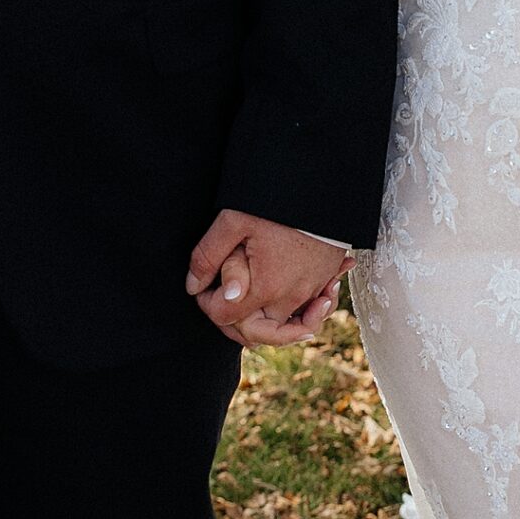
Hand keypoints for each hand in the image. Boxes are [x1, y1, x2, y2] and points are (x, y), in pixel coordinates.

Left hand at [185, 210, 350, 346]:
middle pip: (256, 333)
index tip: (203, 285)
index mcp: (266, 287)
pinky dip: (298, 314)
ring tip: (250, 307)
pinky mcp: (326, 280)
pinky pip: (310, 312)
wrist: (324, 185)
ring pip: (285, 328)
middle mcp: (291, 298)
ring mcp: (312, 291)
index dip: (207, 304)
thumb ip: (209, 255)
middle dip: (234, 323)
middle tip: (223, 300)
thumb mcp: (234, 219)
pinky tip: (283, 299)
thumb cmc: (278, 202)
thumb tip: (193, 286)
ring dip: (266, 323)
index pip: (225, 318)